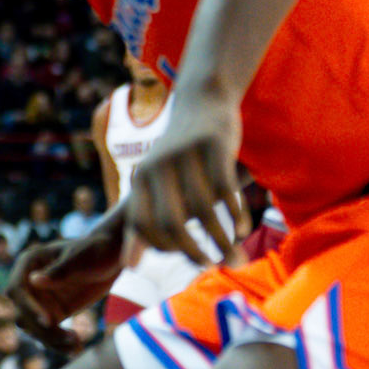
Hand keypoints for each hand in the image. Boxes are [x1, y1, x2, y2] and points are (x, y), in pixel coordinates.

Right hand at [10, 220, 126, 342]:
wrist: (112, 258)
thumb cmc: (94, 250)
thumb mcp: (79, 259)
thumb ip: (58, 271)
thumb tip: (34, 280)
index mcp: (29, 263)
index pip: (17, 289)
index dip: (28, 307)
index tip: (48, 321)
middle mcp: (29, 283)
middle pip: (23, 314)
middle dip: (42, 330)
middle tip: (69, 338)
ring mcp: (40, 300)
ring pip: (34, 329)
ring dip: (52, 341)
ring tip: (76, 344)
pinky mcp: (52, 313)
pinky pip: (50, 334)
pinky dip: (60, 344)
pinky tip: (77, 348)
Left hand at [125, 89, 241, 266]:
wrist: (202, 102)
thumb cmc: (178, 157)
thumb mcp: (153, 185)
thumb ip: (141, 224)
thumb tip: (127, 267)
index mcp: (140, 177)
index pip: (142, 225)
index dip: (162, 248)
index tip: (181, 256)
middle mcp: (158, 165)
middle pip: (171, 223)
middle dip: (192, 252)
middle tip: (210, 266)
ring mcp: (186, 154)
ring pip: (204, 210)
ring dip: (220, 241)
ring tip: (234, 258)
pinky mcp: (214, 145)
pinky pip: (226, 190)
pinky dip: (235, 216)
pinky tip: (241, 230)